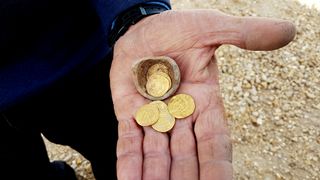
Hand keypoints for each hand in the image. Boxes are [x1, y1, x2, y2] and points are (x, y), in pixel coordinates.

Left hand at [110, 9, 294, 179]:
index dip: (217, 169)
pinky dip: (129, 163)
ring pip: (157, 155)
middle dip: (184, 179)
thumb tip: (289, 31)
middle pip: (185, 157)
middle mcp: (180, 117)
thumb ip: (245, 35)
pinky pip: (129, 142)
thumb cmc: (177, 28)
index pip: (215, 145)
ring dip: (156, 177)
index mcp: (205, 103)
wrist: (142, 26)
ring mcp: (153, 117)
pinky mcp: (128, 113)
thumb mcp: (212, 28)